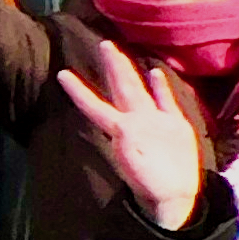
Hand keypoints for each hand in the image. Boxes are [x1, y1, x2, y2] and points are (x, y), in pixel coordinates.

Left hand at [58, 36, 204, 231]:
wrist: (176, 195)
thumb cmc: (153, 187)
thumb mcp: (137, 168)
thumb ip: (129, 150)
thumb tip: (120, 134)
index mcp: (122, 130)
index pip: (94, 107)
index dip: (79, 92)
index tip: (61, 75)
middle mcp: (136, 121)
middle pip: (120, 88)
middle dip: (111, 66)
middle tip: (102, 44)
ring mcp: (154, 121)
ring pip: (138, 89)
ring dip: (127, 70)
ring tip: (117, 51)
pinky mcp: (175, 125)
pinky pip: (165, 101)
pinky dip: (160, 86)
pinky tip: (155, 71)